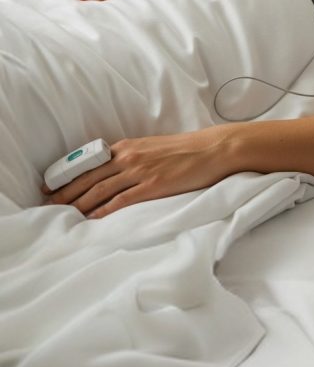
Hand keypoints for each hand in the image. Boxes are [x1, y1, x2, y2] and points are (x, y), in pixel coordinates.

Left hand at [41, 128, 232, 217]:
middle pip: (87, 178)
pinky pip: (121, 201)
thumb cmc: (186, 149)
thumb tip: (115, 171)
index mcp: (127, 146)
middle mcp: (128, 157)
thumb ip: (132, 157)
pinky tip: (92, 219)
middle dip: (64, 193)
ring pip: (99, 191)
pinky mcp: (152, 185)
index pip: (87, 162)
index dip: (65, 175)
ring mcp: (139, 171)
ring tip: (64, 215)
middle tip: (47, 205)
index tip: (49, 186)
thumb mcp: (153, 147)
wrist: (212, 149)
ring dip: (78, 204)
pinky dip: (103, 211)